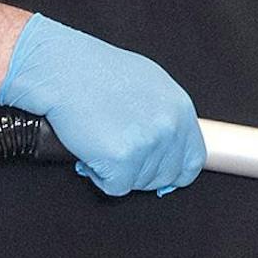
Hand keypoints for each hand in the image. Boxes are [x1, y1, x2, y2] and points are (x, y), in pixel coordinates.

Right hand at [0, 13, 206, 196]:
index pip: (193, 159)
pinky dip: (99, 176)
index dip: (175, 172)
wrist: (64, 70)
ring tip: (101, 142)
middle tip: (118, 153)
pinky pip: (115, 187)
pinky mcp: (122, 160)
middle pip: (165, 175)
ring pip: (138, 182)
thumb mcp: (149, 84)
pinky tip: (91, 153)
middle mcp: (169, 128)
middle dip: (141, 171)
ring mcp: (147, 145)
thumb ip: (164, 115)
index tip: (160, 175)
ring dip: (118, 170)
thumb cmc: (96, 70)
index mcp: (180, 109)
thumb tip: (170, 143)